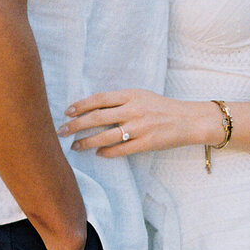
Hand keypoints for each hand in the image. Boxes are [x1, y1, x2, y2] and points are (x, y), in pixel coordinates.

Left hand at [58, 89, 221, 157]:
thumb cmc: (162, 107)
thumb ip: (120, 101)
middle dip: (75, 125)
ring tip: (75, 146)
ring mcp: (139, 128)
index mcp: (131, 95)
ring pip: (105, 136)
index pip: (99, 99)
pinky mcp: (146, 143)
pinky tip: (98, 154)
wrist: (188, 120)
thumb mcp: (141, 96)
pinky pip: (120, 150)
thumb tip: (93, 109)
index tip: (67, 112)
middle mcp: (133, 110)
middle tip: (60, 131)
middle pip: (97, 118)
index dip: (81, 106)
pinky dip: (106, 153)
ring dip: (86, 142)